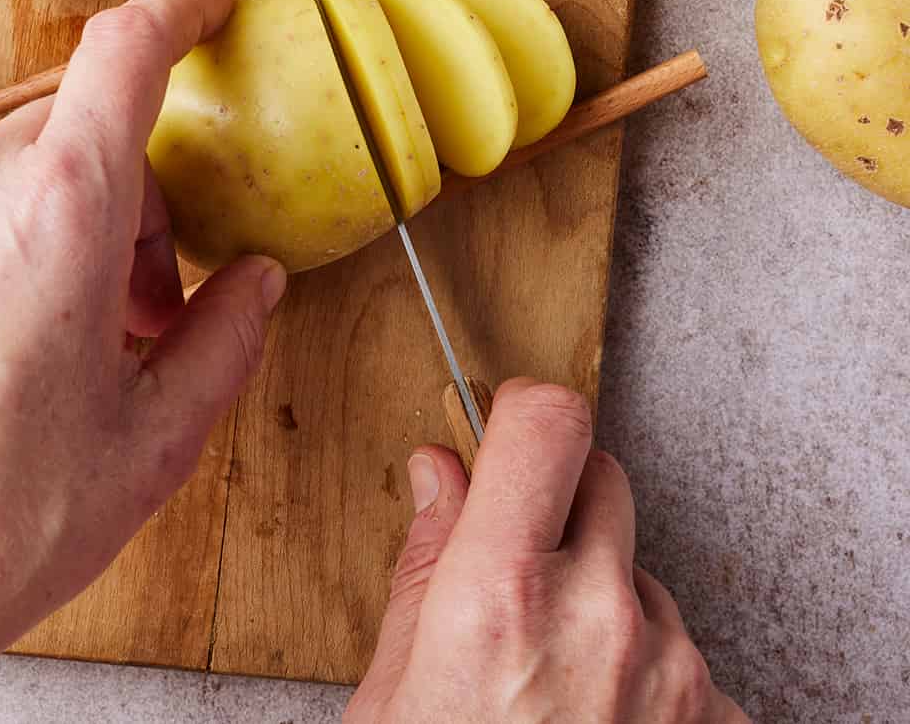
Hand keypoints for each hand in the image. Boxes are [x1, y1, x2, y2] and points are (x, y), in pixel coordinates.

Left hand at [0, 0, 285, 723]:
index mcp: (63, 210)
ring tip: (27, 347)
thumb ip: (223, 340)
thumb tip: (258, 280)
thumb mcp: (149, 447)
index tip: (207, 13)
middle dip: (118, 205)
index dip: (178, 14)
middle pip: (71, 139)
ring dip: (30, 230)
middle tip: (126, 313)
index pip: (128, 51)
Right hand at [348, 379, 749, 723]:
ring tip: (550, 683)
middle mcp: (597, 616)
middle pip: (602, 477)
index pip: (549, 420)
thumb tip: (439, 469)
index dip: (523, 414)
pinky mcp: (715, 718)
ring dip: (603, 596)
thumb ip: (425, 563)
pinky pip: (684, 649)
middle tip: (516, 570)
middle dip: (558, 505)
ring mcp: (670, 670)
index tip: (506, 431)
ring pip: (642, 569)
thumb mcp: (392, 694)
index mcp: (498, 597)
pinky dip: (646, 670)